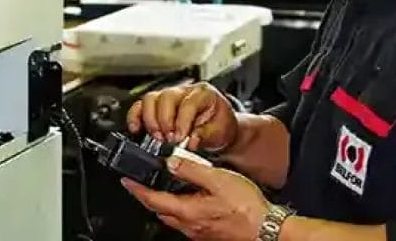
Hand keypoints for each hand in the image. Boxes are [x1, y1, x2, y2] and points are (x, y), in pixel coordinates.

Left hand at [122, 157, 270, 240]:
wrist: (269, 230)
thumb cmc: (247, 208)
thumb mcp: (217, 179)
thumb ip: (191, 169)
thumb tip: (171, 161)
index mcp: (187, 211)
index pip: (152, 200)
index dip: (136, 189)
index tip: (126, 181)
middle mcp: (190, 226)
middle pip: (160, 211)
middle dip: (149, 198)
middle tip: (142, 184)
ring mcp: (199, 233)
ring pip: (173, 218)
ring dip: (165, 204)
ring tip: (165, 189)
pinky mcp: (209, 236)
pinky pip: (188, 223)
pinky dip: (182, 210)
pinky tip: (191, 201)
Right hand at [127, 83, 237, 151]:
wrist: (218, 127)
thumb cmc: (220, 126)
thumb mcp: (220, 131)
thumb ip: (205, 135)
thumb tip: (190, 141)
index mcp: (203, 93)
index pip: (187, 103)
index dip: (182, 122)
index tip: (180, 138)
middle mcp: (183, 91)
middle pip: (165, 98)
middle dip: (165, 122)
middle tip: (169, 139)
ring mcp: (168, 96)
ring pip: (150, 99)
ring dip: (150, 121)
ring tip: (158, 137)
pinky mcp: (157, 104)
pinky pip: (140, 105)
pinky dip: (135, 117)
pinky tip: (136, 129)